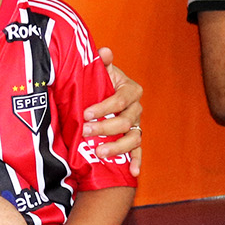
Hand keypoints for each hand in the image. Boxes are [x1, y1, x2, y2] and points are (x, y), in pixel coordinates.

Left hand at [88, 48, 143, 175]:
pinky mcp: (134, 139)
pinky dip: (137, 162)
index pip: (120, 100)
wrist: (101, 96)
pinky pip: (138, 152)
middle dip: (105, 128)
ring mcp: (136, 125)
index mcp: (130, 89)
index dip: (103, 107)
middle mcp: (136, 108)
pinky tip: (133, 172)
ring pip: (133, 138)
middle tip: (86, 132)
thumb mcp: (99, 72)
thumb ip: (101, 63)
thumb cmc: (99, 84)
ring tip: (99, 153)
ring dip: (117, 147)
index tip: (85, 113)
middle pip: (125, 121)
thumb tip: (104, 51)